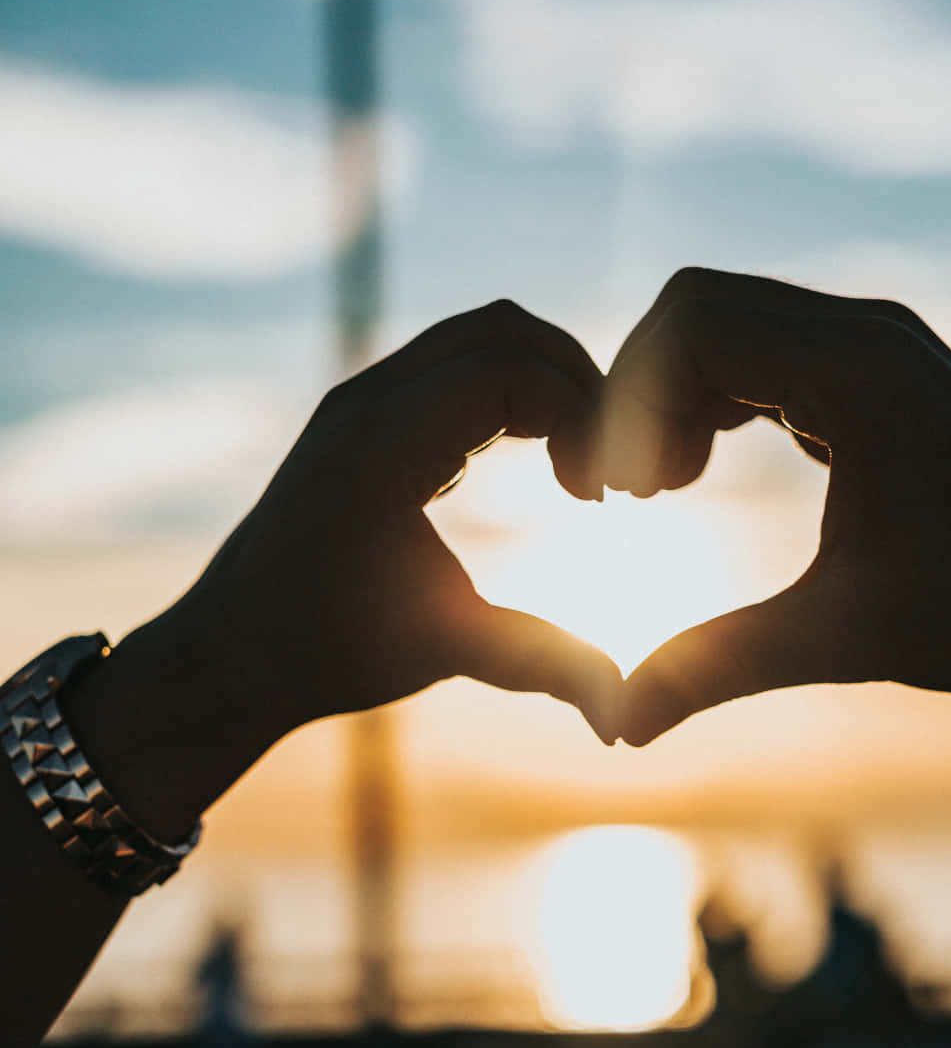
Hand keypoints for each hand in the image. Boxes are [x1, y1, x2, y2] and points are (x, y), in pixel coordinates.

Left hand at [66, 301, 622, 836]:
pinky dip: (513, 393)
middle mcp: (368, 402)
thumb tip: (623, 714)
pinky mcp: (367, 414)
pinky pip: (455, 365)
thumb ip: (538, 663)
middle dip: (577, 385)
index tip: (601, 498)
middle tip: (608, 470)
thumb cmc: (327, 653)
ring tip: (581, 466)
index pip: (511, 371)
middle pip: (504, 332)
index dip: (581, 417)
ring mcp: (363, 400)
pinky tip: (539, 465)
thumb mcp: (441, 654)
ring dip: (547, 383)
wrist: (230, 652)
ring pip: (480, 338)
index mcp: (382, 445)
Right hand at [599, 269, 950, 744]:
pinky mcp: (879, 372)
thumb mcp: (845, 636)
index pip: (694, 324)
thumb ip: (720, 666)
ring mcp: (877, 346)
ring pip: (730, 323)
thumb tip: (619, 725)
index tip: (624, 496)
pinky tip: (702, 473)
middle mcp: (868, 335)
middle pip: (699, 308)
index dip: (631, 402)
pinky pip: (767, 349)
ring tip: (663, 490)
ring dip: (677, 395)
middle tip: (632, 494)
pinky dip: (717, 397)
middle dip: (642, 393)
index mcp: (860, 374)